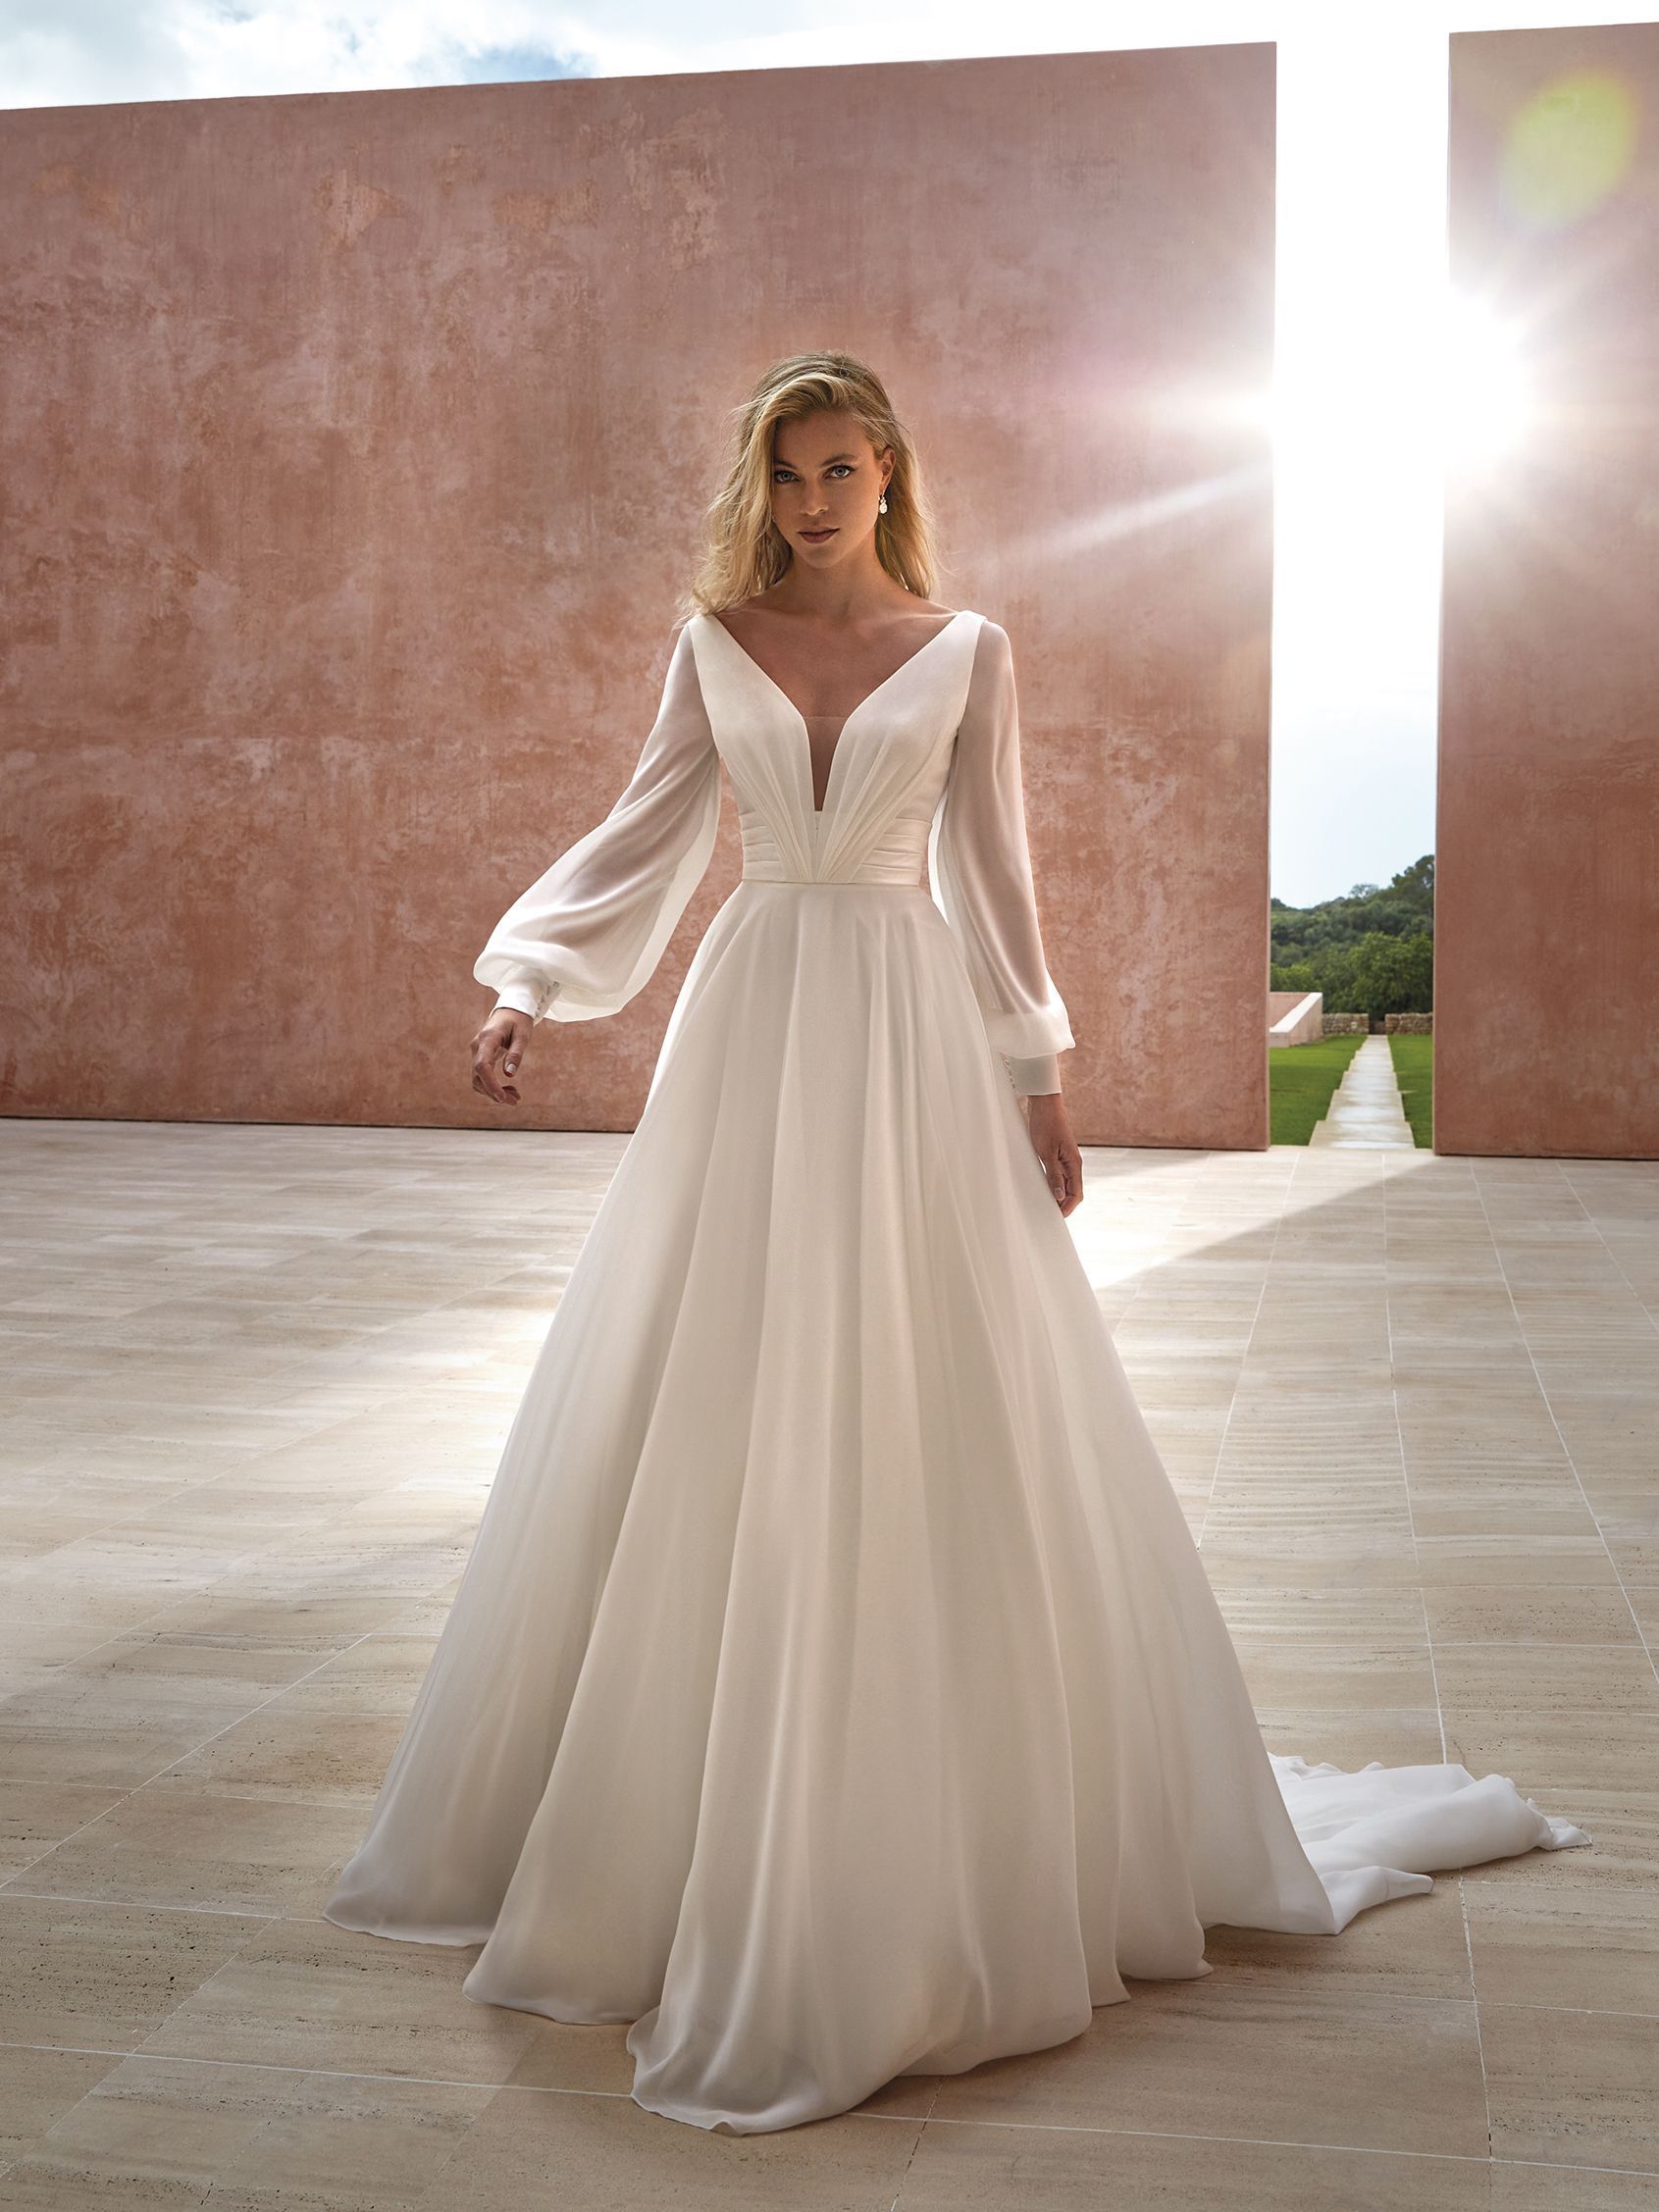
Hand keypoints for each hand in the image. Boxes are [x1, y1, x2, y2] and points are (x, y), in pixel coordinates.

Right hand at [472, 1009, 530, 1106]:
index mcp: (487, 1039)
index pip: (482, 1066)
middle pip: (478, 1076)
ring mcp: (477, 1052)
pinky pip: (482, 1076)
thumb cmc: (518, 1020)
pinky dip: (493, 1086)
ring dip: (494, 1091)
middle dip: (494, 1092)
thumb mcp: (523, 1035)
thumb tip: (509, 1075)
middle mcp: (477, 1047)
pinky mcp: (480, 1057)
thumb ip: (516, 1053)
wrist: (510, 1010)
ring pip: (478, 1079)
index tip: (502, 1098)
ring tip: (515, 1097)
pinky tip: (509, 1089)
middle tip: (516, 1101)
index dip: (490, 1084)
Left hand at [1023, 1092, 1082, 1214]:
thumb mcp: (1046, 1152)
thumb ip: (1053, 1174)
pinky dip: (1052, 1183)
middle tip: (1049, 1214)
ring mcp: (1065, 1158)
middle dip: (1063, 1204)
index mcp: (1074, 1163)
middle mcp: (1072, 1163)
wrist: (1044, 1103)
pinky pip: (1057, 1174)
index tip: (1057, 1217)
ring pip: (1064, 1183)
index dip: (1068, 1207)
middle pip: (1072, 1191)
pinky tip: (1042, 1186)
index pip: (1076, 1193)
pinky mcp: (1056, 1153)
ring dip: (1057, 1194)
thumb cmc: (1046, 1125)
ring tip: (1044, 1203)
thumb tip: (1058, 1196)